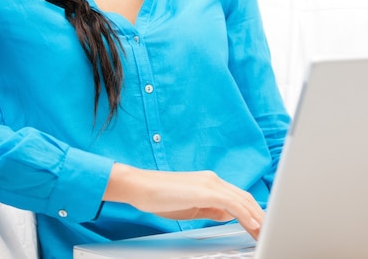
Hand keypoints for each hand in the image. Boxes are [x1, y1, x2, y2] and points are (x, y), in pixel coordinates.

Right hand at [103, 164, 263, 239]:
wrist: (142, 187)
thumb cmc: (161, 197)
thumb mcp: (191, 206)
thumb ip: (210, 209)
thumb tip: (227, 215)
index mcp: (210, 183)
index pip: (238, 197)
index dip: (252, 211)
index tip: (261, 226)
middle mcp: (213, 180)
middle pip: (244, 197)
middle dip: (259, 215)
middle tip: (269, 231)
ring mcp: (209, 183)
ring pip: (241, 199)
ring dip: (256, 217)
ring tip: (265, 231)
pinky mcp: (205, 190)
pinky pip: (231, 202)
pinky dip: (244, 214)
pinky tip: (252, 224)